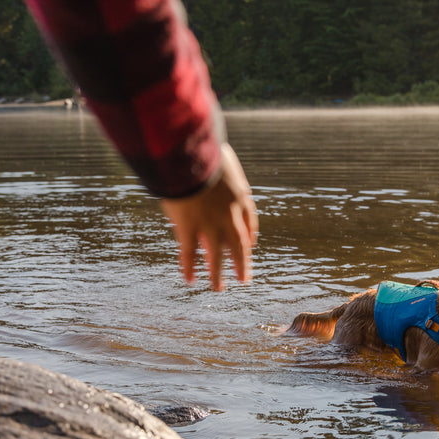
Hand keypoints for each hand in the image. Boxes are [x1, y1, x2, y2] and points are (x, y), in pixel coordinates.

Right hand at [160, 144, 257, 290]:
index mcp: (240, 198)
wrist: (192, 156)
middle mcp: (229, 216)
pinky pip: (189, 253)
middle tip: (244, 279)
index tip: (249, 245)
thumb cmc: (205, 150)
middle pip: (239, 245)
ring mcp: (209, 225)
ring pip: (216, 256)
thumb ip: (222, 166)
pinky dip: (189, 267)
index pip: (249, 223)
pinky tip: (190, 280)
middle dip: (242, 263)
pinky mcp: (188, 228)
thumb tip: (217, 158)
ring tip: (218, 288)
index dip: (249, 237)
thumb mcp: (222, 157)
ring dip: (217, 274)